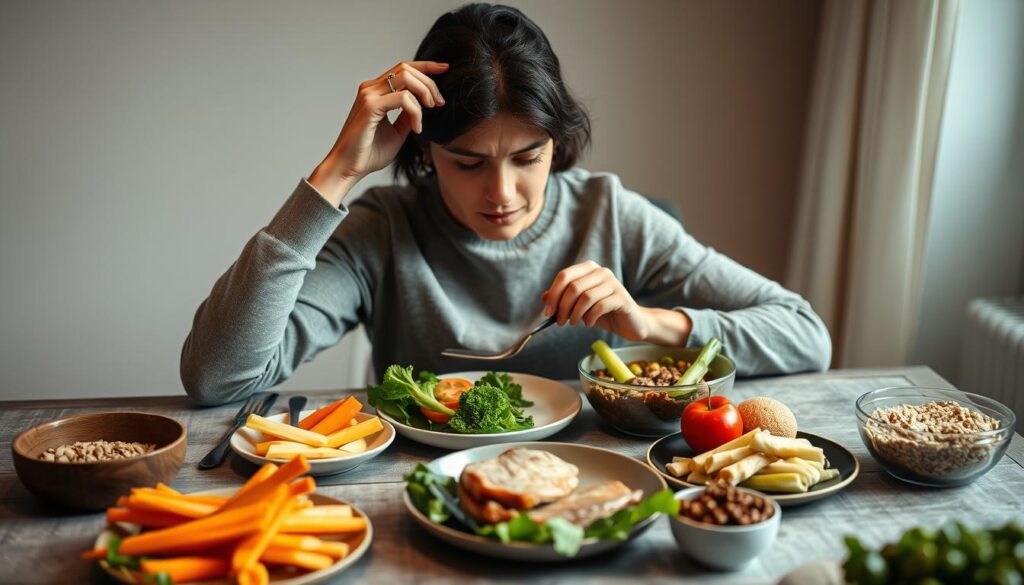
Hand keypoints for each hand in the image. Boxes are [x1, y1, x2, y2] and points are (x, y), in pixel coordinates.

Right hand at [309, 61, 447, 204]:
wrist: (348, 168)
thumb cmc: (369, 153)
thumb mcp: (397, 132)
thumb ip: (408, 116)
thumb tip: (423, 105)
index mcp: (376, 92)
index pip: (403, 69)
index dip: (426, 66)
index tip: (445, 68)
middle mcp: (371, 89)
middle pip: (407, 68)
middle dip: (429, 82)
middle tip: (439, 102)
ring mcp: (369, 95)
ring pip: (405, 77)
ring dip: (424, 92)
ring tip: (430, 110)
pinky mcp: (370, 106)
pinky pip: (403, 98)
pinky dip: (416, 111)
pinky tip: (417, 128)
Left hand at [540, 261, 692, 345]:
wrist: (630, 323)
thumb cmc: (602, 313)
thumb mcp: (579, 306)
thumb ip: (562, 299)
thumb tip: (543, 297)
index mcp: (588, 269)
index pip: (564, 276)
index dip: (553, 295)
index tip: (548, 312)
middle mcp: (601, 272)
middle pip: (573, 286)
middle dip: (562, 307)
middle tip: (560, 322)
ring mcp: (613, 283)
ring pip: (585, 297)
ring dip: (575, 314)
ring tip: (574, 323)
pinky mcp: (622, 297)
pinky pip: (599, 306)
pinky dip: (589, 318)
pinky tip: (588, 324)